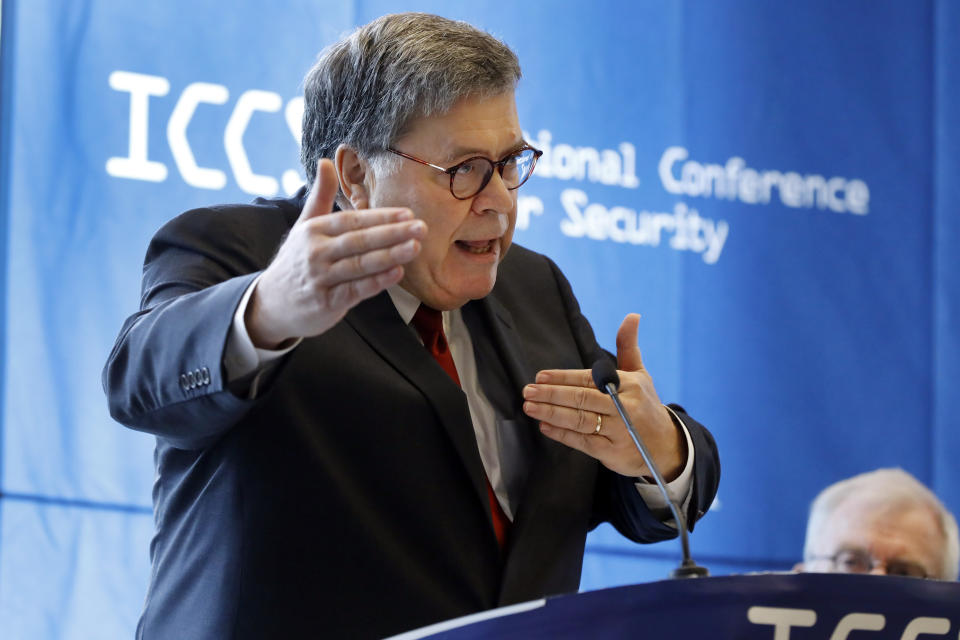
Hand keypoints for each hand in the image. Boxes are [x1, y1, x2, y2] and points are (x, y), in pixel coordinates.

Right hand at [246, 159, 425, 347]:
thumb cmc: (296, 260)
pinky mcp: (326, 302)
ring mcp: (321, 278)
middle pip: (359, 241)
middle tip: (420, 228)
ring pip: (359, 265)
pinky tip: (397, 273)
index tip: (407, 213)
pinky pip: (355, 291)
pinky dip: (376, 282)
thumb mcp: (304, 225)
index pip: (352, 221)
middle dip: (392, 233)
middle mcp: (316, 252)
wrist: (272, 302)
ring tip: (414, 248)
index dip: (380, 217)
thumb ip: (320, 195)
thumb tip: (326, 161)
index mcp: (314, 230)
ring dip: (389, 256)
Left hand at [521, 313, 685, 478]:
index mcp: (628, 385)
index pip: (590, 379)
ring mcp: (619, 432)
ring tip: (530, 407)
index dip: (563, 377)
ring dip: (552, 413)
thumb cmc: (645, 405)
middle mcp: (624, 408)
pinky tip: (545, 427)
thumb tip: (632, 316)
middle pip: (582, 399)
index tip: (540, 376)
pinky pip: (583, 442)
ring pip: (580, 420)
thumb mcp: (639, 374)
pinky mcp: (613, 453)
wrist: (666, 446)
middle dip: (552, 394)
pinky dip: (562, 435)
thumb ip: (628, 346)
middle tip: (528, 391)